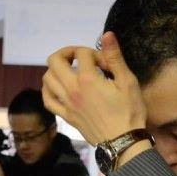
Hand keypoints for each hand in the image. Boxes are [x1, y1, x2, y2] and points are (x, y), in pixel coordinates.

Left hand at [42, 31, 147, 145]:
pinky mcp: (66, 116)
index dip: (94, 53)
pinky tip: (58, 87)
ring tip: (70, 71)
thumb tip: (107, 34)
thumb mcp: (128, 81)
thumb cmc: (129, 111)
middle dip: (66, 53)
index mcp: (87, 79)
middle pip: (54, 61)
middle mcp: (72, 89)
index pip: (82, 53)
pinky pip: (48, 100)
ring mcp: (67, 104)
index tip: (106, 64)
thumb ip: (115, 57)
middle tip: (79, 58)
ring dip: (56, 70)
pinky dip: (49, 89)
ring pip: (47, 78)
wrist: (123, 141)